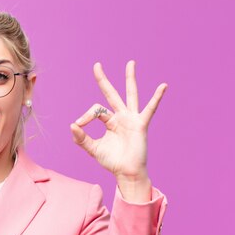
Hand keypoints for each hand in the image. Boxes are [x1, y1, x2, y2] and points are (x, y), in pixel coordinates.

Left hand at [70, 61, 166, 182]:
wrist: (126, 172)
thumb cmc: (112, 161)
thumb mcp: (93, 149)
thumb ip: (81, 138)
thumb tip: (72, 124)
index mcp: (109, 121)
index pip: (95, 110)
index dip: (85, 116)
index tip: (78, 126)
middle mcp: (120, 117)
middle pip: (111, 94)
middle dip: (103, 80)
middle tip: (96, 65)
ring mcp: (131, 119)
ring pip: (130, 94)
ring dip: (130, 78)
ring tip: (130, 63)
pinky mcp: (141, 125)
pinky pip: (150, 108)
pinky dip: (157, 97)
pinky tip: (163, 86)